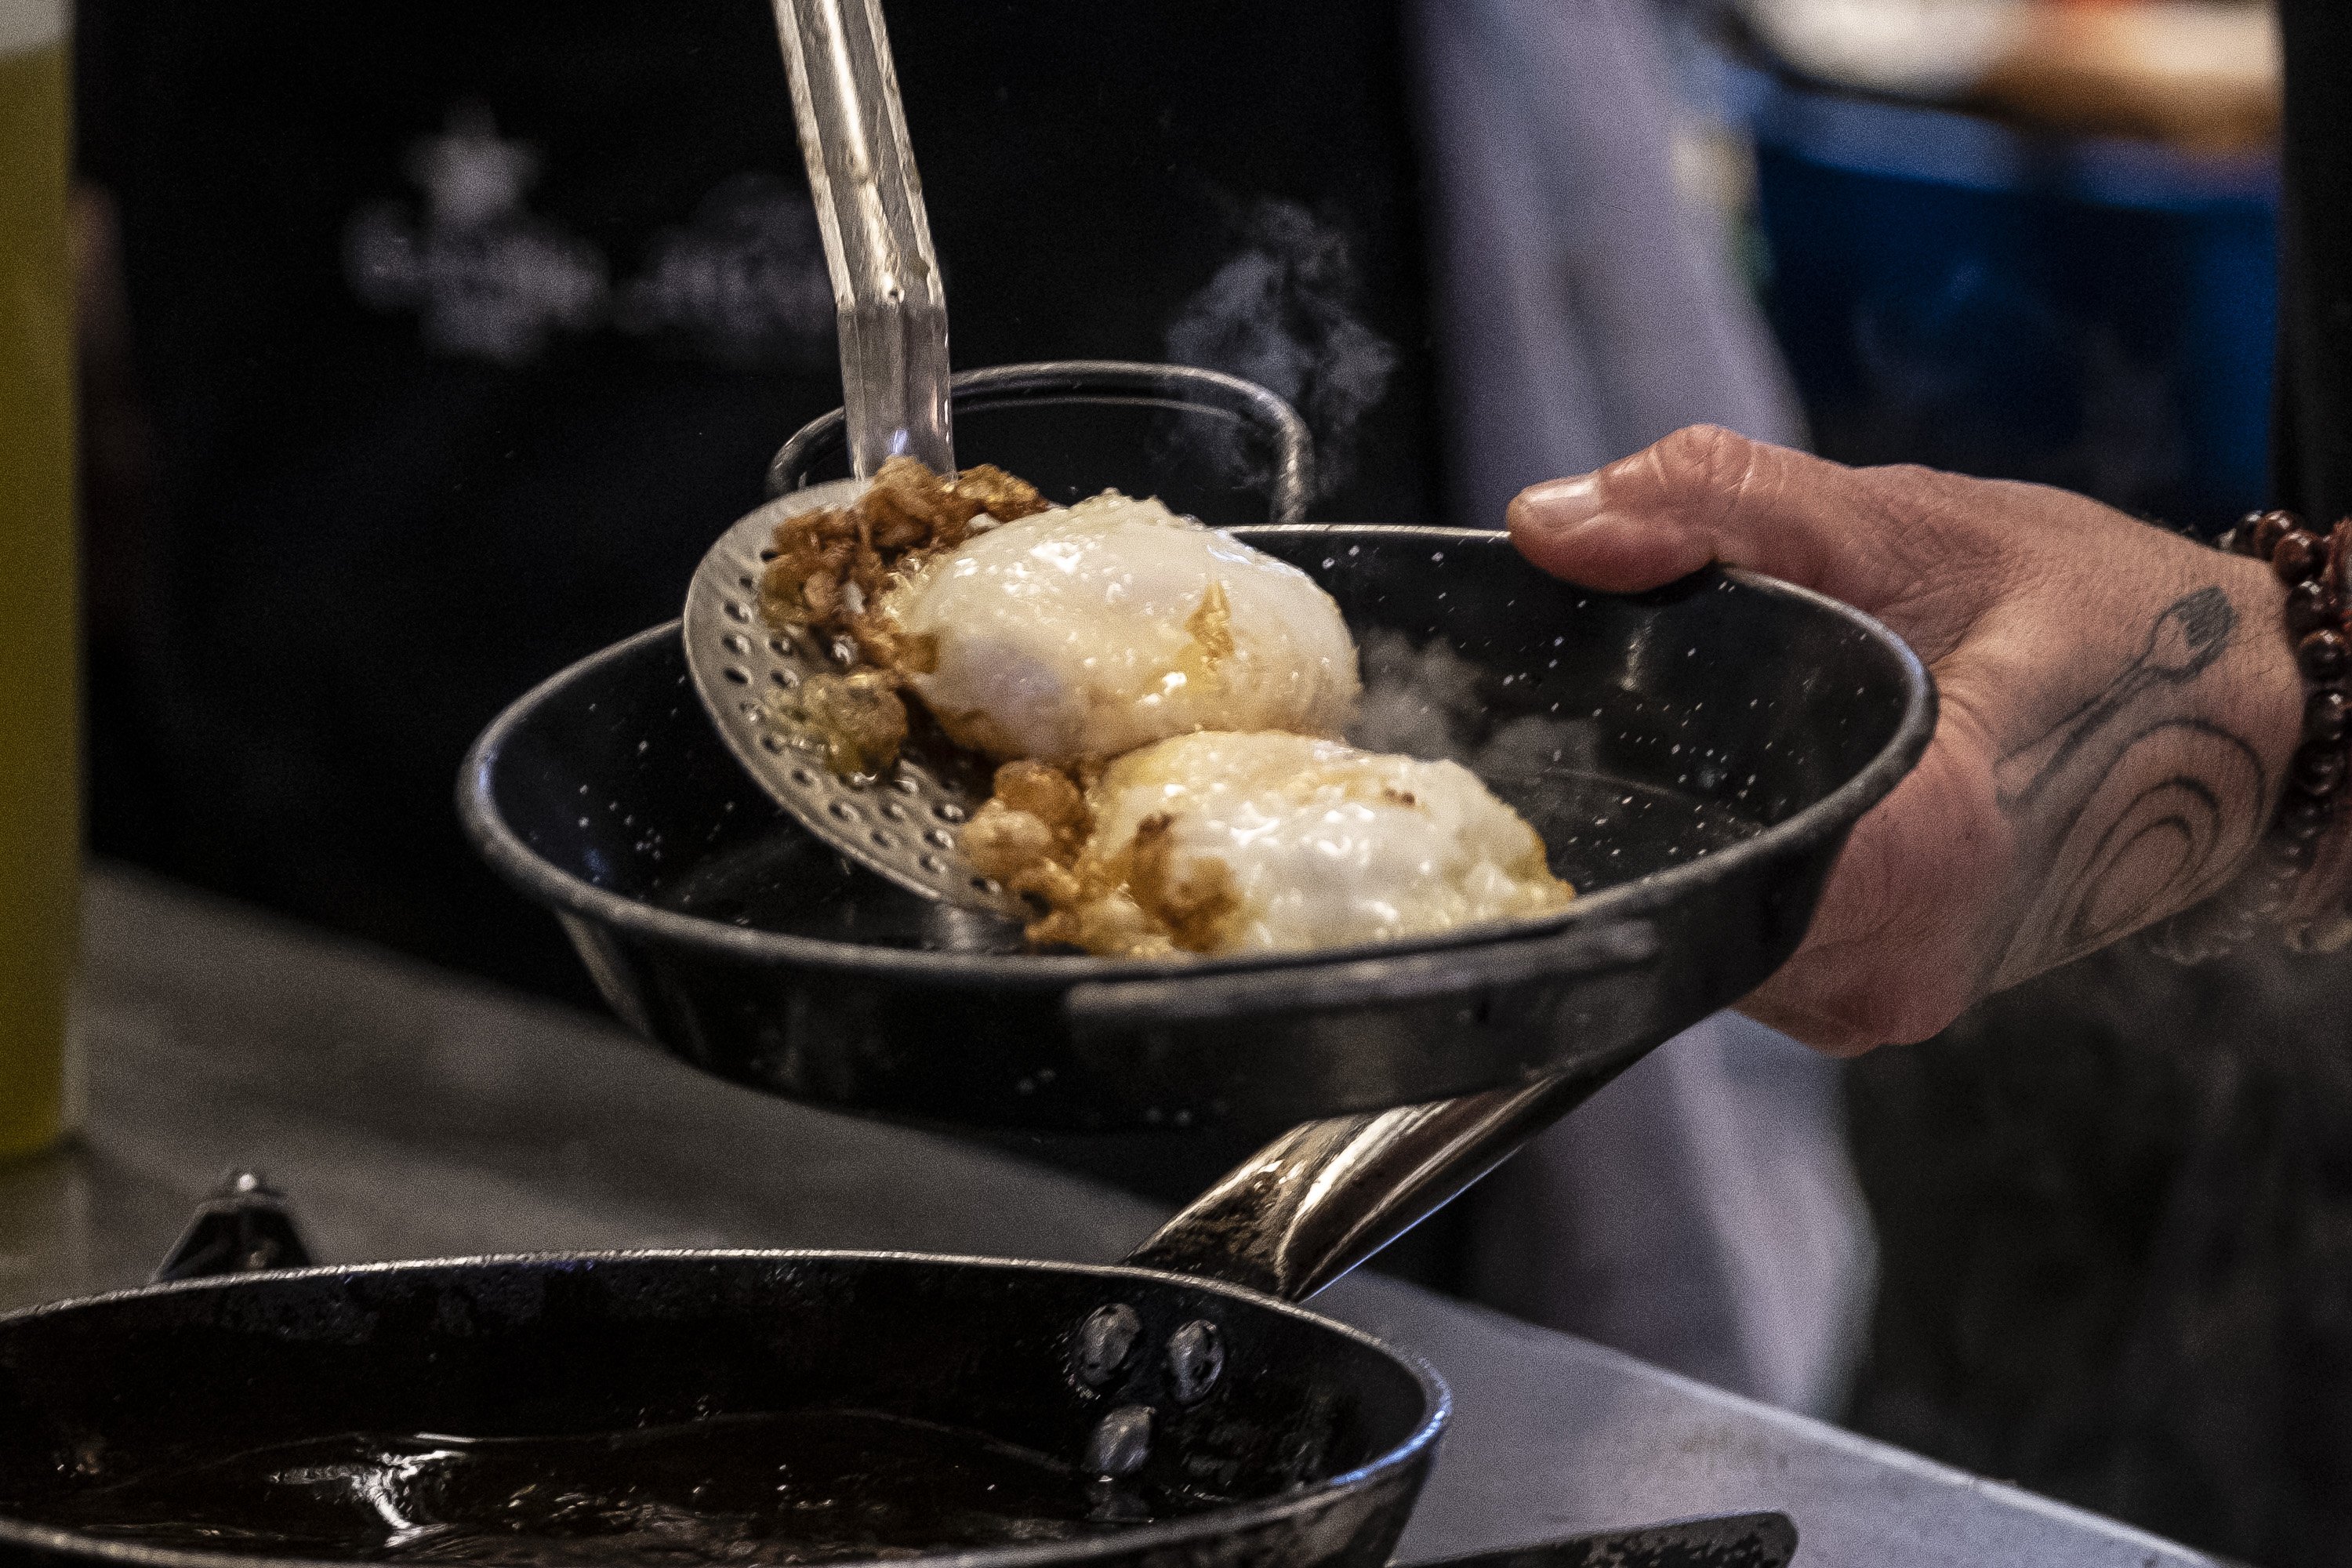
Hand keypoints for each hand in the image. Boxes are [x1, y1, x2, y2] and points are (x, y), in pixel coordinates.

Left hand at [1509, 426, 2304, 1054]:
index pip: (1716, 884)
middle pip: (1677, 913)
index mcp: (1928, 858)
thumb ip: (1726, 505)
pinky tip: (1694, 790)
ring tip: (1620, 743)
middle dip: (1602, 819)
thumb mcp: (1910, 524)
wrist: (2232, 721)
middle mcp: (1896, 967)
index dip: (1598, 819)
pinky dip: (1704, 865)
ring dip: (1649, 845)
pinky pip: (1738, 940)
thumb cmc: (2096, 618)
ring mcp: (1878, 999)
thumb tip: (1550, 520)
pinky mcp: (1864, 997)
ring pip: (1699, 933)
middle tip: (1536, 722)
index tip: (1515, 755)